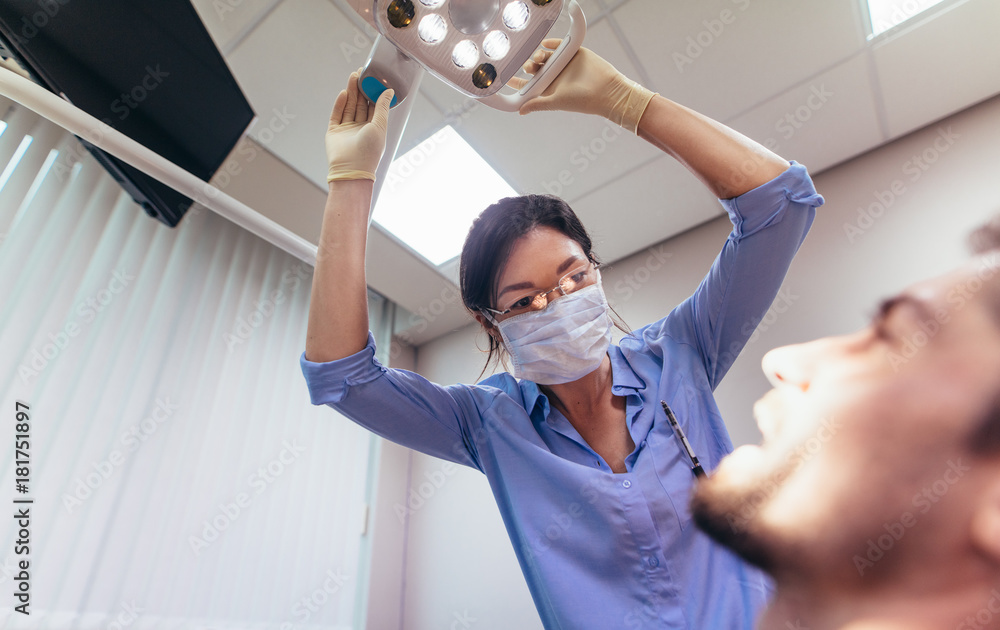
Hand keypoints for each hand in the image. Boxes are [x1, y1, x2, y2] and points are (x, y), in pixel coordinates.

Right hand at [325, 70, 393, 182]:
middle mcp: (360, 128)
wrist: (352, 169)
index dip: (373, 92)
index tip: (373, 78)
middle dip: (360, 88)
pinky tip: (343, 93)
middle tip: (361, 72)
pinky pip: (336, 115)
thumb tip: (389, 90)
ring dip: (351, 92)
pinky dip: (339, 104)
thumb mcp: (380, 125)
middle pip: (360, 103)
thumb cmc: (370, 151)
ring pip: (349, 106)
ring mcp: (346, 130)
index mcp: (374, 128)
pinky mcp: (334, 132)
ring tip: (353, 76)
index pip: (373, 106)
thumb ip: (382, 107)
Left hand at [509, 38, 655, 132]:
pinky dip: (550, 43)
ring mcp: (563, 64)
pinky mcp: (572, 53)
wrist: (606, 89)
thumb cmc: (582, 101)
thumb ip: (537, 104)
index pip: (528, 85)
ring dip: (538, 54)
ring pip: (544, 55)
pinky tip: (545, 44)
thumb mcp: (556, 102)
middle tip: (529, 65)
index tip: (505, 77)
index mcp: (548, 89)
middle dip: (528, 64)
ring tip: (539, 57)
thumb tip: (520, 111)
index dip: (516, 81)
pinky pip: (558, 45)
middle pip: (534, 68)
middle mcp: (554, 76)